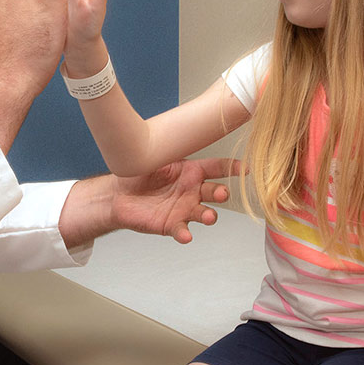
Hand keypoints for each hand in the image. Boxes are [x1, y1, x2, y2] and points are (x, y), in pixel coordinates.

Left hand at [59, 158, 240, 247]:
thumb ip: (170, 148)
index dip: (232, 167)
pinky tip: (185, 235)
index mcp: (192, 171)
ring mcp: (185, 209)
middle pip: (215, 192)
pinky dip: (184, 233)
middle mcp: (193, 191)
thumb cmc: (140, 173)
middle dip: (222, 193)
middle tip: (223, 193)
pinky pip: (181, 230)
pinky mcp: (172, 224)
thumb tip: (180, 129)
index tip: (245, 168)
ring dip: (208, 215)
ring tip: (208, 216)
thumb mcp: (156, 156)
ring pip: (204, 213)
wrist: (119, 195)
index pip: (217, 168)